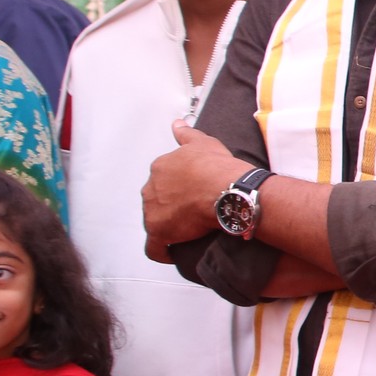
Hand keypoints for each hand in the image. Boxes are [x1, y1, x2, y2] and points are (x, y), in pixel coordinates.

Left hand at [143, 121, 247, 248]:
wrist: (224, 190)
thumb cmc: (217, 167)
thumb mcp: (203, 142)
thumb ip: (186, 134)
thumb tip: (178, 123)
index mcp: (160, 168)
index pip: (163, 180)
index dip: (177, 188)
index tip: (191, 192)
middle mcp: (151, 188)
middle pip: (157, 200)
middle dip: (170, 206)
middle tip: (193, 211)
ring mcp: (153, 211)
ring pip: (156, 221)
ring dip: (169, 225)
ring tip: (190, 229)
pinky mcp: (159, 232)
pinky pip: (155, 247)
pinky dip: (162, 251)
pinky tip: (173, 252)